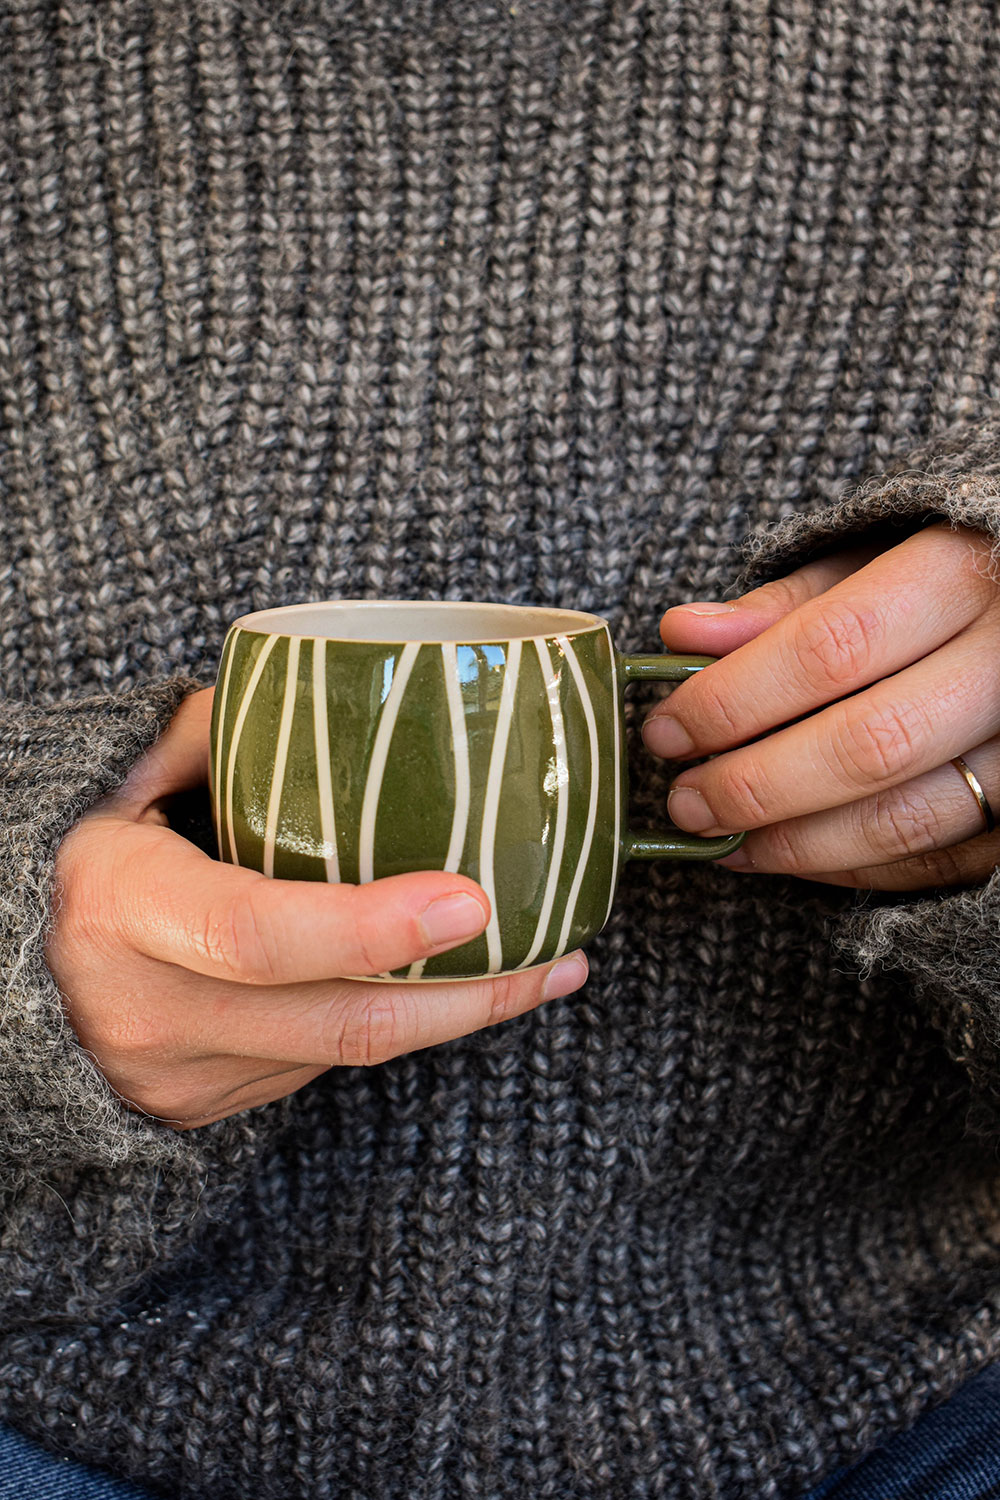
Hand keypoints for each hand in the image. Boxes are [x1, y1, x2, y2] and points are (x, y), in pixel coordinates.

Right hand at [43, 687, 587, 1128]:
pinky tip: (452, 987)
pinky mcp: (210, 1107)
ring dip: (456, 1017)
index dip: (371, 925)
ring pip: (347, 1054)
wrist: (9, 985)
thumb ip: (201, 734)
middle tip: (556, 954)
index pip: (261, 934)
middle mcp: (154, 1008)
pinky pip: (323, 1066)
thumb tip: (310, 687)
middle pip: (338, 1021)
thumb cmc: (80, 863)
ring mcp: (185, 1073)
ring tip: (543, 971)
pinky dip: (395, 1024)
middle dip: (466, 996)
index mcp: (128, 909)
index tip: (472, 897)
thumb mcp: (115, 786)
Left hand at [640, 522, 999, 890]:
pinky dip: (851, 867)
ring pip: (905, 818)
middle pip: (867, 744)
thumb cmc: (946, 585)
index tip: (667, 730)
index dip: (737, 698)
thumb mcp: (871, 566)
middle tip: (685, 801)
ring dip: (795, 842)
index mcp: (961, 577)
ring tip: (721, 838)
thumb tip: (682, 633)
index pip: (831, 648)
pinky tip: (787, 854)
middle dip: (756, 785)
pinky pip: (937, 860)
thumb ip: (782, 605)